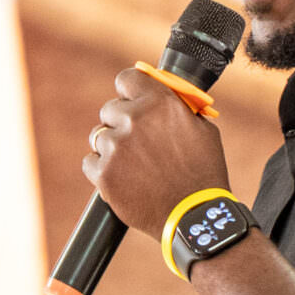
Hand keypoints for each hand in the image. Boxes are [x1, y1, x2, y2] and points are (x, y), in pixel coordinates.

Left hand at [84, 67, 229, 239]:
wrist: (195, 216)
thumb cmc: (203, 174)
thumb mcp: (203, 130)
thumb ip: (178, 109)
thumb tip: (163, 96)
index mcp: (160, 102)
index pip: (127, 78)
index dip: (128, 91)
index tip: (130, 99)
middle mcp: (134, 119)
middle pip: (110, 109)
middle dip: (121, 123)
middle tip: (137, 141)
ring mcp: (116, 146)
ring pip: (99, 137)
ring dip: (113, 148)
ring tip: (135, 166)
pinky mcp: (103, 173)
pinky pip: (91, 162)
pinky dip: (103, 170)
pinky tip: (124, 179)